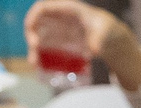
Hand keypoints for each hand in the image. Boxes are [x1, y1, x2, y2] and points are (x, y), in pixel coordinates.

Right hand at [24, 0, 140, 79]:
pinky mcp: (58, 43)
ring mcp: (56, 31)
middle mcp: (57, 19)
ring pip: (38, 37)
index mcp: (66, 9)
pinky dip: (40, 56)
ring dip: (33, 49)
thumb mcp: (105, 31)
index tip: (30, 29)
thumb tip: (94, 50)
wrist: (109, 38)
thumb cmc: (106, 28)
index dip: (33, 17)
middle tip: (34, 48)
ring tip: (34, 62)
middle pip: (37, 23)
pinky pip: (44, 48)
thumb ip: (99, 38)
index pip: (43, 8)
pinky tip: (38, 66)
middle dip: (31, 34)